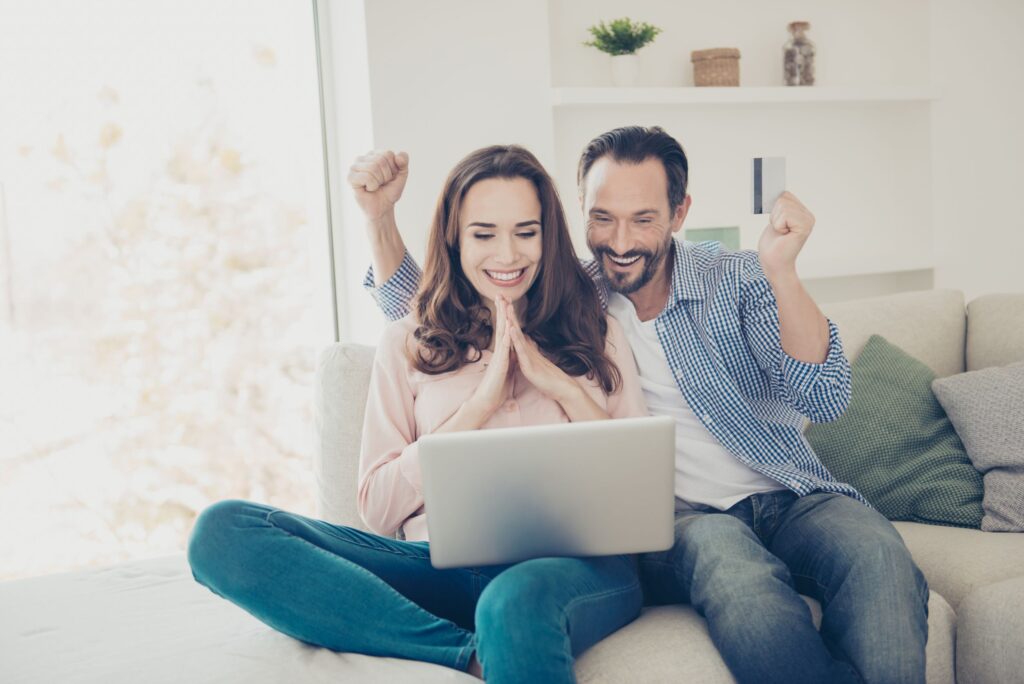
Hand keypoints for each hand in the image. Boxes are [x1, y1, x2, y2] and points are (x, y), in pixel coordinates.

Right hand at [347, 150, 408, 221]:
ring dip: (379, 181)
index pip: (388, 154)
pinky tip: (368, 189)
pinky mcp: (350, 178)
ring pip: (373, 168)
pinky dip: (372, 186)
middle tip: (381, 184)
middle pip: (381, 160)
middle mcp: (361, 158)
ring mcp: (354, 167)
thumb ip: (404, 162)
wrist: (383, 208)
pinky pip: (367, 177)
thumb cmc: (389, 191)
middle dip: (386, 176)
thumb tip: (398, 156)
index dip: (393, 168)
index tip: (388, 177)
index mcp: (373, 154)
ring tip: (375, 186)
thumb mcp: (401, 175)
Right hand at [468, 295, 516, 416]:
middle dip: (502, 310)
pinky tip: (508, 329)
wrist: (488, 401)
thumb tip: (513, 350)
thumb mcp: (507, 369)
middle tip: (501, 294)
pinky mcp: (499, 365)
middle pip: (502, 327)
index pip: (505, 329)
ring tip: (505, 305)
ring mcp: (498, 357)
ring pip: (502, 334)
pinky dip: (506, 339)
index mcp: (502, 351)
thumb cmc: (496, 387)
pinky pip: (503, 350)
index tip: (506, 301)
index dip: (506, 315)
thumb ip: (509, 358)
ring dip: (504, 320)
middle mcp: (499, 351)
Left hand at [507, 303, 579, 404]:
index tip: (502, 300)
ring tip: (506, 307)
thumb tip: (524, 340)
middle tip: (502, 295)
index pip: (515, 329)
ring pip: (518, 336)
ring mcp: (529, 356)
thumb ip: (529, 350)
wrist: (560, 389)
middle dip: (508, 312)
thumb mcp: (535, 361)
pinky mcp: (529, 366)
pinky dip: (516, 340)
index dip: (508, 315)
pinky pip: (521, 351)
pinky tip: (511, 330)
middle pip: (515, 327)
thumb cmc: (548, 377)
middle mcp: (527, 349)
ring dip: (512, 321)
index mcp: (525, 349)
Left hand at [757, 191, 814, 276]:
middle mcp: (809, 216)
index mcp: (802, 212)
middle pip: (783, 198)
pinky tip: (783, 235)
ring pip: (783, 205)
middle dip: (774, 215)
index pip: (784, 195)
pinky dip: (778, 225)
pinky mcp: (804, 226)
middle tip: (779, 230)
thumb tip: (774, 189)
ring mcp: (808, 221)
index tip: (778, 224)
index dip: (774, 209)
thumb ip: (780, 206)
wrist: (774, 264)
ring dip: (776, 221)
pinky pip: (784, 214)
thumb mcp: (775, 220)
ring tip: (781, 233)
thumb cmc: (773, 245)